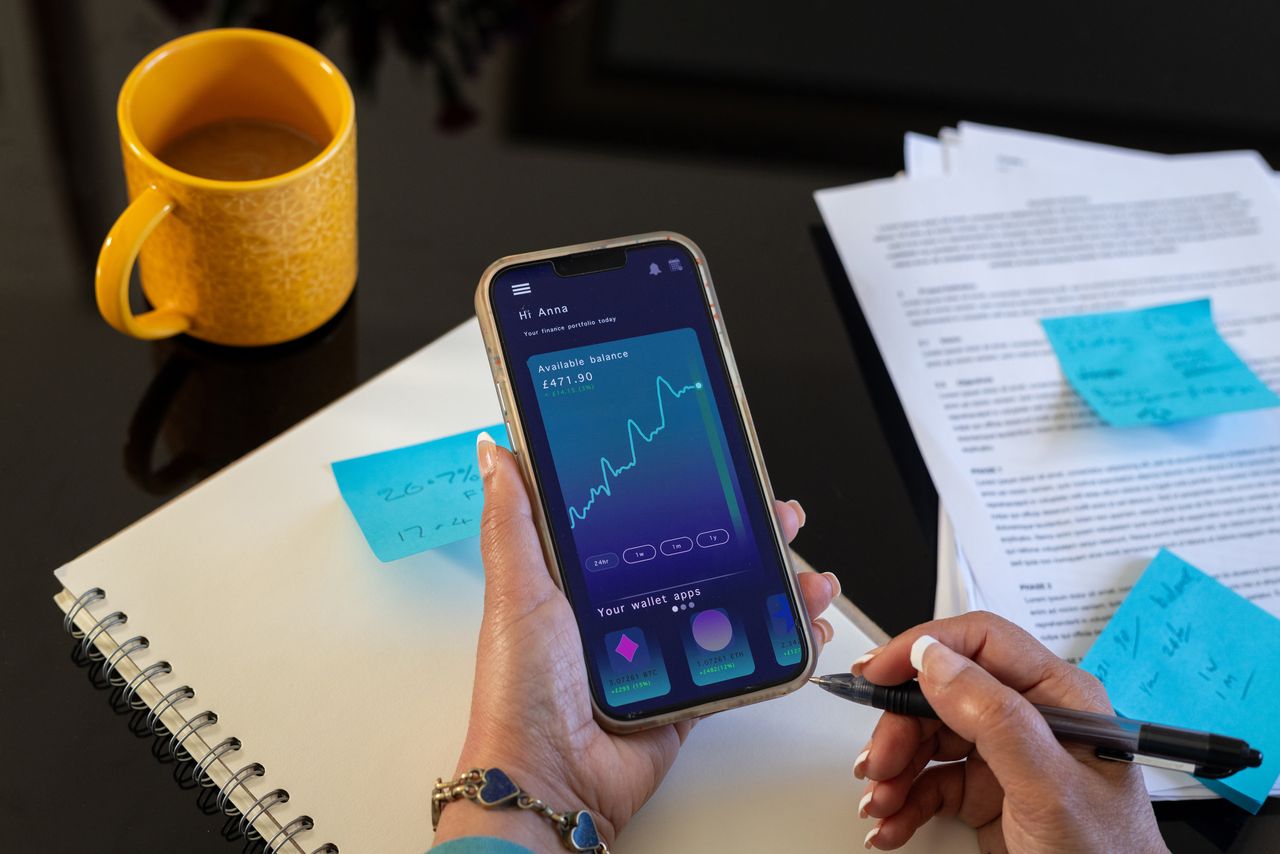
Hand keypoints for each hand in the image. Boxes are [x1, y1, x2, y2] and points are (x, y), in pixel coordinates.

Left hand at [433, 435, 839, 849]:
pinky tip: (803, 623)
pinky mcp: (687, 688)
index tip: (716, 468)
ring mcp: (660, 649)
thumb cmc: (521, 689)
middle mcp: (625, 609)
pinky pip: (740, 657)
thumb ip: (513, 521)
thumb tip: (496, 453)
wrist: (551, 779)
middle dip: (746, 532)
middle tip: (776, 514)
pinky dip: (778, 640)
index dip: (682, 493)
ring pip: (730, 601)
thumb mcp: (517, 590)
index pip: (642, 520)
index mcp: (583, 579)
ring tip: (804, 573)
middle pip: (699, 555)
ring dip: (775, 583)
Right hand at [853, 612, 1167, 853]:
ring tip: (880, 801)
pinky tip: (893, 821)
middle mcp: (1029, 716)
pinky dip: (903, 800)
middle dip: (900, 728)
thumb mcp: (1049, 787)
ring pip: (928, 737)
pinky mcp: (986, 790)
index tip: (878, 672)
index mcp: (1058, 694)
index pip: (979, 642)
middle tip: (879, 761)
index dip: (922, 648)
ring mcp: (1005, 754)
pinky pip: (930, 780)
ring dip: (894, 768)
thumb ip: (994, 718)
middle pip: (941, 692)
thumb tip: (935, 661)